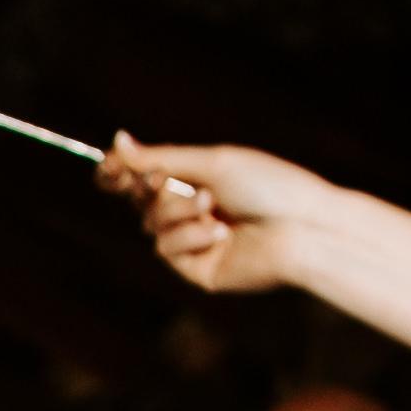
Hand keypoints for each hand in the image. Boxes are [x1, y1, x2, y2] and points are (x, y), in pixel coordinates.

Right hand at [98, 136, 326, 297]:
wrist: (302, 227)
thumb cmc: (268, 186)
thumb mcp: (211, 163)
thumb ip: (161, 157)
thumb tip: (117, 141)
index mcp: (198, 179)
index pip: (145, 177)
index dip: (122, 173)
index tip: (109, 168)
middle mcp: (194, 210)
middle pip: (142, 200)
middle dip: (152, 189)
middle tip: (164, 181)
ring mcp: (195, 241)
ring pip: (152, 225)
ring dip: (178, 213)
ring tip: (213, 209)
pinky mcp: (198, 268)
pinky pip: (167, 250)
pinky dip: (190, 237)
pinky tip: (221, 234)